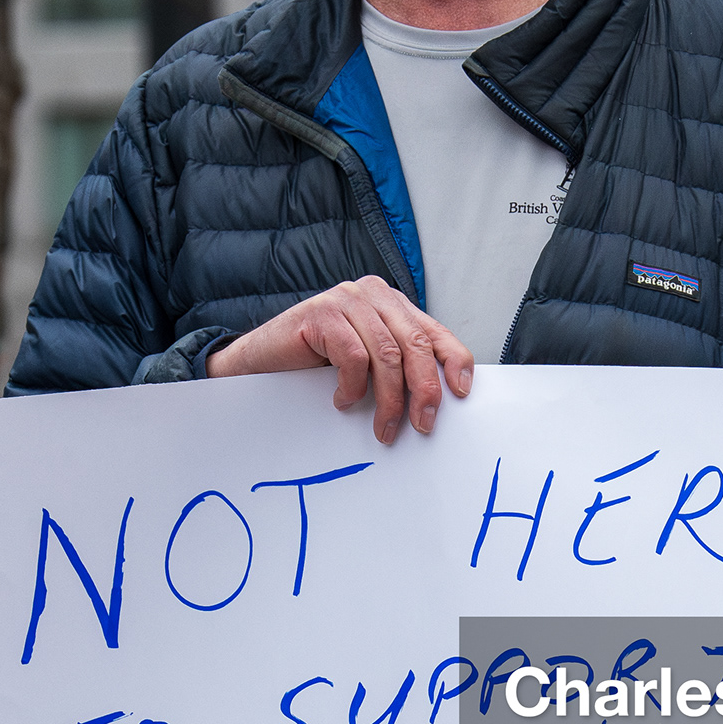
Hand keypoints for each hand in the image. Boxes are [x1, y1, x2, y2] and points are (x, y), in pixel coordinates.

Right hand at [208, 276, 473, 444]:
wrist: (259, 363)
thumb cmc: (315, 368)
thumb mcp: (367, 366)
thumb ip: (398, 368)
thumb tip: (436, 401)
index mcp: (391, 304)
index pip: (433, 331)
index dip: (454, 360)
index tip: (463, 393)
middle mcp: (372, 295)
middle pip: (414, 344)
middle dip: (423, 389)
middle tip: (422, 424)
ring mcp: (346, 300)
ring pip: (387, 354)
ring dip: (389, 399)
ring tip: (384, 429)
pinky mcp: (322, 313)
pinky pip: (354, 355)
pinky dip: (352, 386)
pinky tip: (342, 400)